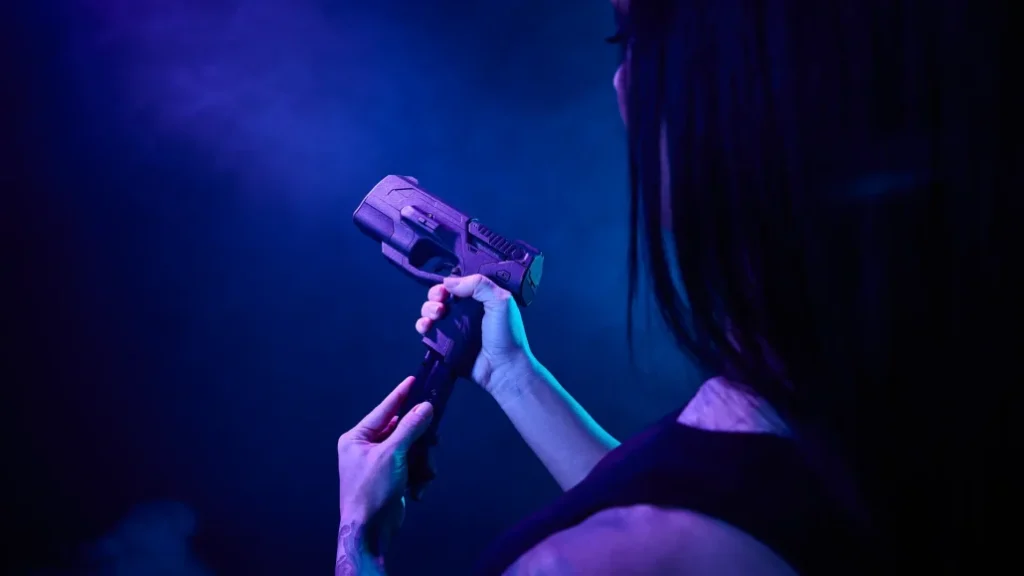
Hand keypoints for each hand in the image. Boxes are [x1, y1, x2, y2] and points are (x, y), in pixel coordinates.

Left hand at [336, 376, 433, 564]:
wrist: (369, 532)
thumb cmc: (372, 490)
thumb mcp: (392, 455)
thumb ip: (410, 428)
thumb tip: (425, 407)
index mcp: (357, 438)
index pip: (383, 409)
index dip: (400, 395)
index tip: (414, 380)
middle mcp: (366, 447)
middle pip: (401, 429)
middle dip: (418, 439)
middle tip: (433, 437)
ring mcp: (379, 463)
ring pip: (410, 449)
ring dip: (420, 462)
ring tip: (424, 473)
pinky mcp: (390, 478)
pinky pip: (410, 466)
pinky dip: (417, 476)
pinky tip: (417, 489)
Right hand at [415, 274, 532, 399]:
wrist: (503, 369)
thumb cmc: (506, 334)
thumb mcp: (501, 302)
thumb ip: (479, 285)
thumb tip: (448, 282)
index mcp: (479, 299)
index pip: (457, 285)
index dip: (448, 284)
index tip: (446, 289)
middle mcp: (465, 312)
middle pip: (441, 297)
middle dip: (435, 295)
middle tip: (441, 303)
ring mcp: (454, 329)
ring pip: (431, 312)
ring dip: (427, 309)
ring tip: (436, 316)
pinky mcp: (445, 344)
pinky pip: (428, 332)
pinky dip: (422, 325)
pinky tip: (425, 327)